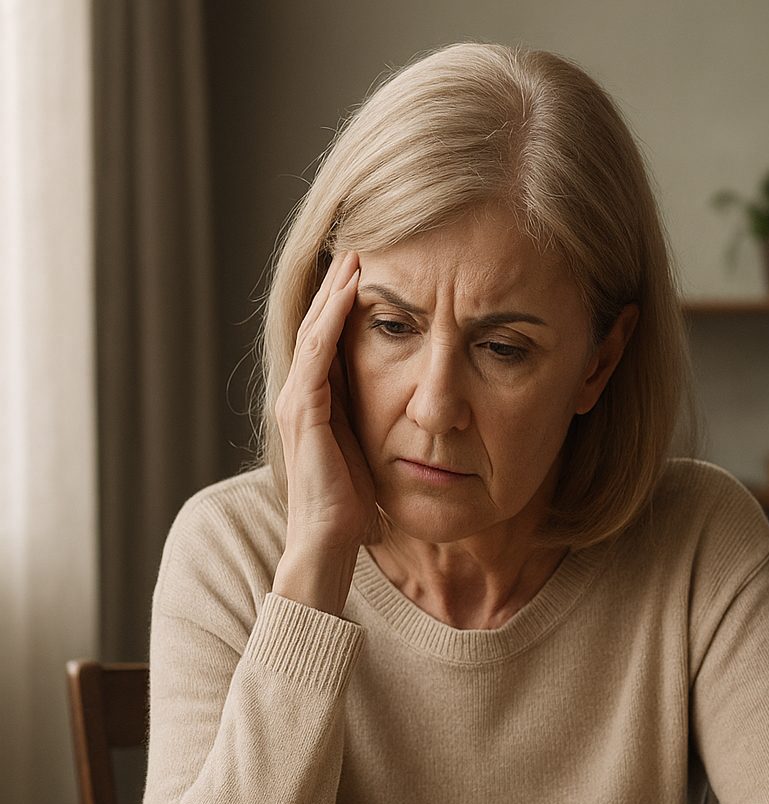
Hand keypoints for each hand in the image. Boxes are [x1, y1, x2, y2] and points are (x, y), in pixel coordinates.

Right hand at [271, 251, 375, 614]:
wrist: (330, 540)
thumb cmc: (355, 502)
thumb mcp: (374, 448)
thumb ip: (380, 420)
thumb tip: (416, 406)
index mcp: (318, 401)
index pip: (331, 339)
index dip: (349, 304)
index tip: (374, 271)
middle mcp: (301, 394)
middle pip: (319, 325)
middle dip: (340, 286)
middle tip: (362, 245)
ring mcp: (298, 400)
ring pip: (316, 330)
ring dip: (335, 292)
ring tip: (356, 257)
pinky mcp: (304, 411)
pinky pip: (317, 353)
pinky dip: (332, 320)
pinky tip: (350, 293)